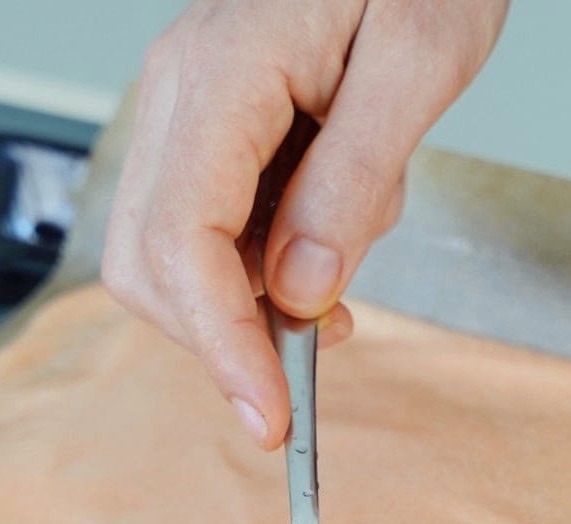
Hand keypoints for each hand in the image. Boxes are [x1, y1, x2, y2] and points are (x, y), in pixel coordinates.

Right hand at [103, 0, 507, 448]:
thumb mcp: (421, 59)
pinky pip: (200, 230)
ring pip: (164, 257)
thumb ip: (354, 181)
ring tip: (338, 273)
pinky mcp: (203, 128)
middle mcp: (178, 90)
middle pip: (148, 264)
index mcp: (222, 70)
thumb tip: (300, 292)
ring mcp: (182, 109)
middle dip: (222, 335)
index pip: (183, 242)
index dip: (222, 345)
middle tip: (306, 366)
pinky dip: (254, 272)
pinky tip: (320, 250)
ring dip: (245, 303)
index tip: (271, 417)